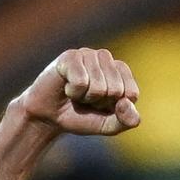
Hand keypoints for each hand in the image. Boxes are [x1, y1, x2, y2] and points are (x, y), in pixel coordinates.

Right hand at [18, 48, 140, 135]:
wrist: (48, 117)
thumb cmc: (81, 117)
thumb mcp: (109, 125)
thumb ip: (127, 120)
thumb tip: (127, 102)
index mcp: (121, 71)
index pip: (131, 93)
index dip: (115, 107)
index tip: (102, 105)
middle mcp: (106, 58)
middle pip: (116, 90)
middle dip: (99, 103)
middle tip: (85, 100)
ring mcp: (88, 54)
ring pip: (99, 87)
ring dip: (85, 98)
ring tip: (76, 93)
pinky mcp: (70, 56)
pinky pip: (81, 82)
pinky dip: (73, 92)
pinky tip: (67, 87)